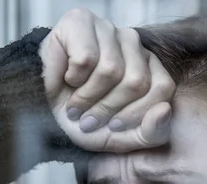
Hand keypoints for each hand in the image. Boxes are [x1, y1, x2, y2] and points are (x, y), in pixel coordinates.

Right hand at [39, 8, 174, 152]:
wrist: (40, 112)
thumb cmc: (84, 121)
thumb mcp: (121, 137)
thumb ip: (152, 132)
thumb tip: (165, 110)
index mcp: (149, 67)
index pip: (162, 88)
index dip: (137, 114)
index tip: (113, 126)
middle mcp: (133, 44)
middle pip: (136, 81)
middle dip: (108, 109)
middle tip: (89, 119)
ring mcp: (108, 29)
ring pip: (111, 70)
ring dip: (87, 97)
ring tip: (76, 104)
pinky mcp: (80, 22)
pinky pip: (86, 59)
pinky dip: (73, 79)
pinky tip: (66, 78)